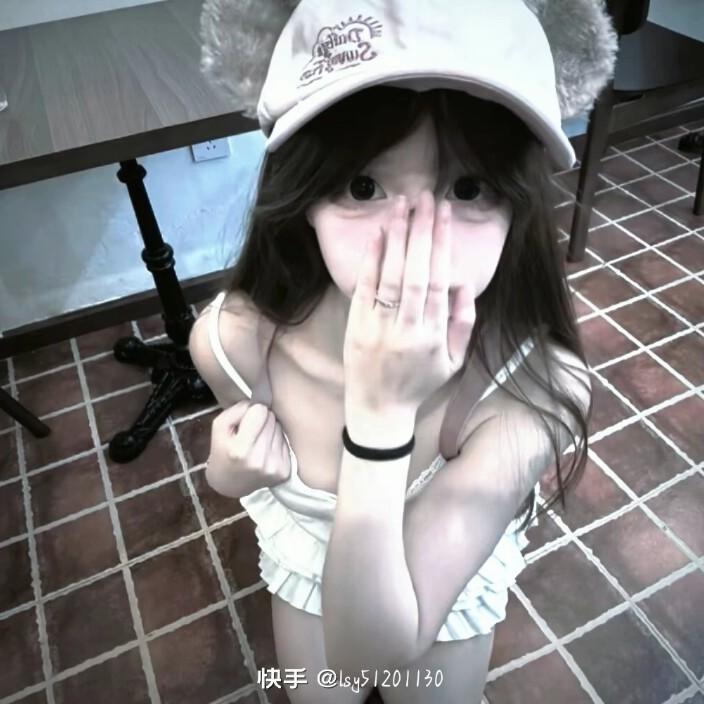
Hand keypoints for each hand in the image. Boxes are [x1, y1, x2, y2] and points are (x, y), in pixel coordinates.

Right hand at [206, 401, 291, 494]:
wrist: (228, 483)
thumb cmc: (222, 450)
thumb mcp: (220, 426)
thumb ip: (238, 409)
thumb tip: (261, 402)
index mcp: (240, 450)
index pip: (260, 411)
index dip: (252, 412)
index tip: (245, 421)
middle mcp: (259, 460)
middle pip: (272, 419)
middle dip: (262, 421)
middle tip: (251, 433)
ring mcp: (274, 468)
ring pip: (280, 429)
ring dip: (270, 432)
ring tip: (257, 443)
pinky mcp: (284, 472)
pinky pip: (286, 443)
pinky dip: (276, 443)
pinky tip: (265, 452)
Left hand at [343, 191, 475, 414]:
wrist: (379, 410)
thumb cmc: (420, 384)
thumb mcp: (453, 362)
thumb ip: (463, 324)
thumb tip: (465, 284)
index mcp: (434, 336)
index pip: (441, 282)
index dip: (443, 246)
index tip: (445, 215)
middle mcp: (407, 328)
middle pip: (417, 272)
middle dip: (422, 232)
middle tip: (426, 198)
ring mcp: (379, 326)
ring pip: (392, 276)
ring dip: (398, 237)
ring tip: (403, 204)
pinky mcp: (356, 325)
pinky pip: (365, 288)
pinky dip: (372, 260)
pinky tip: (380, 233)